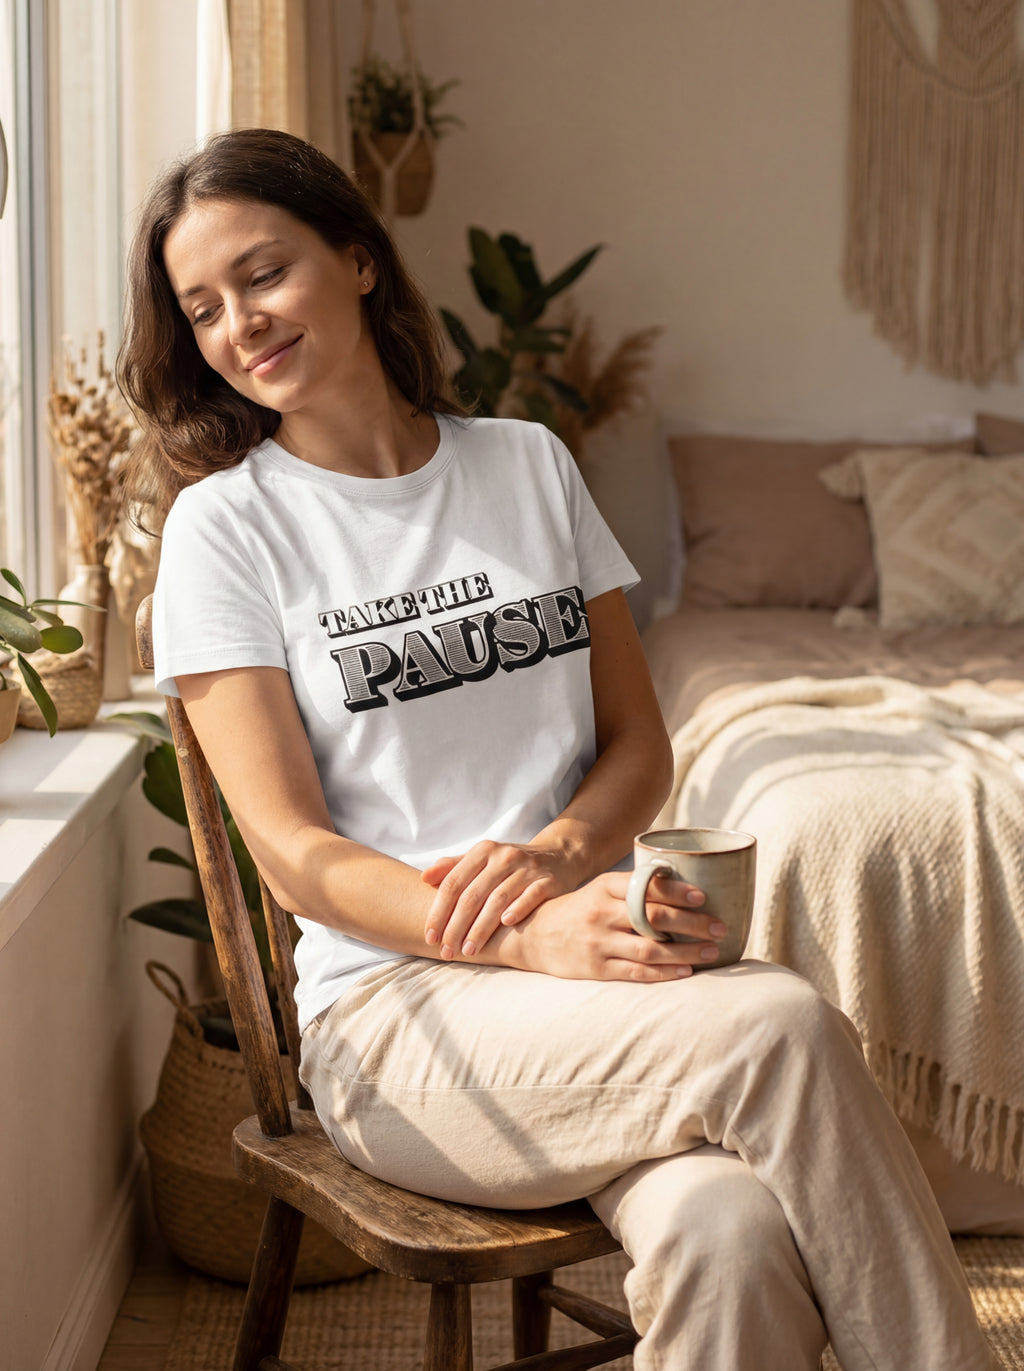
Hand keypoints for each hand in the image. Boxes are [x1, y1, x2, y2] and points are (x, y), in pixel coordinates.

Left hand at [422, 841, 571, 958]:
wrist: (558, 856)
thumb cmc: (511, 865)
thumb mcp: (483, 859)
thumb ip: (454, 867)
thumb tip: (424, 878)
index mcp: (483, 851)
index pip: (453, 884)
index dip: (438, 912)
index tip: (430, 937)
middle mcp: (503, 857)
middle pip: (472, 895)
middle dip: (456, 927)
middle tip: (446, 951)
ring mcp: (527, 868)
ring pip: (498, 899)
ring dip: (481, 928)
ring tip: (468, 951)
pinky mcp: (548, 881)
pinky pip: (531, 896)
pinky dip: (518, 909)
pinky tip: (506, 925)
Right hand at [508, 871, 726, 981]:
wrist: (535, 935)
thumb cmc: (579, 910)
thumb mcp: (600, 890)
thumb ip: (634, 888)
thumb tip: (683, 885)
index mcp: (605, 888)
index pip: (646, 887)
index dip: (677, 892)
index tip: (704, 897)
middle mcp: (602, 913)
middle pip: (653, 918)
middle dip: (692, 923)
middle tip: (720, 926)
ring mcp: (599, 942)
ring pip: (650, 948)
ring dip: (686, 951)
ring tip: (712, 951)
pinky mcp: (597, 968)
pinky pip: (636, 972)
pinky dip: (664, 972)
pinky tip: (686, 971)